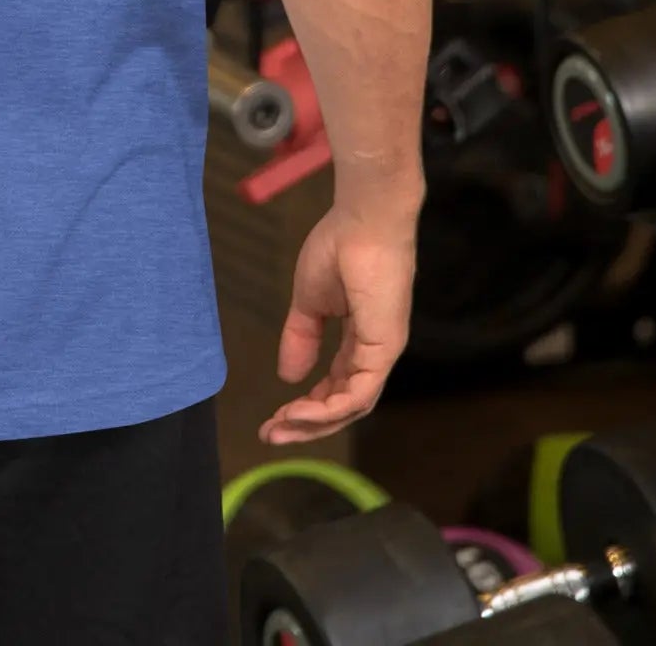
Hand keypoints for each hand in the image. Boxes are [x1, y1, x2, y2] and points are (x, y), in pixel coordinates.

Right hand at [260, 200, 417, 445]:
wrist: (363, 219)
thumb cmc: (340, 247)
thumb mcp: (309, 301)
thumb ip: (300, 337)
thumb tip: (288, 376)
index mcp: (360, 341)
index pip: (335, 387)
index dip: (305, 405)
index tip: (272, 418)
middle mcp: (374, 353)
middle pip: (344, 405)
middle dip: (306, 425)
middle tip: (269, 435)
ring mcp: (382, 352)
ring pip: (352, 406)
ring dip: (314, 422)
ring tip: (278, 427)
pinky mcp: (385, 347)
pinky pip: (360, 392)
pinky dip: (330, 408)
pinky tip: (302, 412)